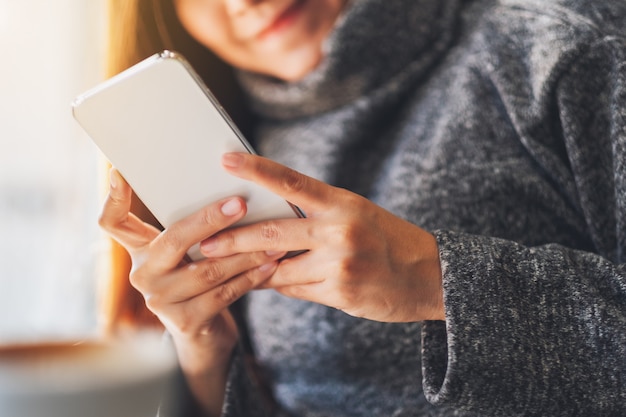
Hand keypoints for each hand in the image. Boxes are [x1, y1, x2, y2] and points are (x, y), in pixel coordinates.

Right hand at [99, 168, 285, 415]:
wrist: (204, 334)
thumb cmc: (200, 280)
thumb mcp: (188, 253)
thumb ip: (193, 229)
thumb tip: (232, 191)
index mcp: (140, 249)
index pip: (113, 222)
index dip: (113, 198)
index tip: (118, 172)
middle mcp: (142, 274)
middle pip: (172, 240)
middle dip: (209, 220)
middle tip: (239, 204)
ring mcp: (160, 300)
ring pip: (207, 269)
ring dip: (245, 253)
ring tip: (272, 238)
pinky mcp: (184, 322)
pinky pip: (224, 293)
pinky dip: (250, 277)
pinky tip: (269, 264)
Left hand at [200, 153, 444, 322]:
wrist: (429, 275)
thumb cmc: (387, 239)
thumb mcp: (356, 212)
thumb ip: (315, 214)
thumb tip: (269, 221)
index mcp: (342, 203)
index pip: (292, 182)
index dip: (256, 169)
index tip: (225, 159)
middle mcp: (340, 230)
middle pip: (271, 234)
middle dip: (232, 241)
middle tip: (204, 245)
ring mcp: (340, 263)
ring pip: (278, 269)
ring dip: (256, 270)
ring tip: (233, 268)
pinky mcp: (341, 292)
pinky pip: (295, 289)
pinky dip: (282, 285)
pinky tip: (277, 281)